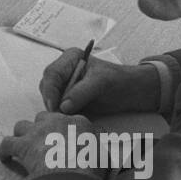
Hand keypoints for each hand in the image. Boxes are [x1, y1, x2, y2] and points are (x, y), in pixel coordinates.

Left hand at [0, 111, 100, 179]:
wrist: (74, 178)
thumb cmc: (92, 171)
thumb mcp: (104, 157)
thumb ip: (99, 150)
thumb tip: (99, 154)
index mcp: (78, 123)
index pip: (66, 121)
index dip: (61, 131)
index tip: (61, 142)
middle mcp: (56, 122)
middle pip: (42, 118)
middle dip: (40, 129)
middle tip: (42, 144)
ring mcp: (38, 132)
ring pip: (22, 126)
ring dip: (21, 136)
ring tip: (23, 148)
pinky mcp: (23, 145)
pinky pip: (7, 143)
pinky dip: (5, 151)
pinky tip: (6, 158)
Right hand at [39, 47, 160, 115]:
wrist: (133, 92)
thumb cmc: (119, 81)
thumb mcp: (101, 83)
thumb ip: (81, 92)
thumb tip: (62, 107)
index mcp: (70, 59)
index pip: (52, 74)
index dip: (50, 90)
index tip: (55, 106)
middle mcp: (64, 71)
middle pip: (47, 86)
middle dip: (51, 101)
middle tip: (58, 116)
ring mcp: (65, 85)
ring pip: (50, 98)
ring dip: (55, 109)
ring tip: (64, 119)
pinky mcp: (68, 99)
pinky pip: (58, 107)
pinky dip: (61, 115)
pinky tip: (68, 120)